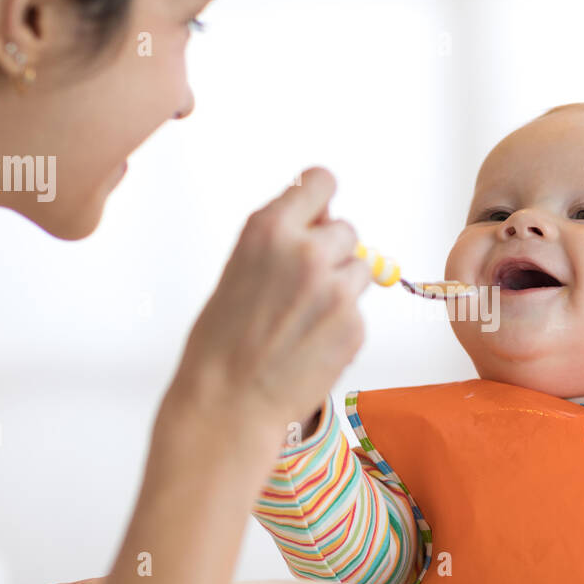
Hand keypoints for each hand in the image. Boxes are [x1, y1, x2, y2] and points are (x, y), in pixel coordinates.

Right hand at [175, 167, 368, 428]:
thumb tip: (322, 225)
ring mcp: (335, 288)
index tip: (321, 216)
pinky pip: (360, 311)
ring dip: (343, 287)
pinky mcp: (355, 324)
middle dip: (332, 254)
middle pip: (347, 230)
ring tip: (305, 319)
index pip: (321, 182)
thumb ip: (281, 242)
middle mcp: (306, 251)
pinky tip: (311, 345)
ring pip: (361, 268)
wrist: (228, 402)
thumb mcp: (241, 269)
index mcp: (269, 229)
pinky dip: (343, 325)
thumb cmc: (222, 342)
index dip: (323, 203)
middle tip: (303, 289)